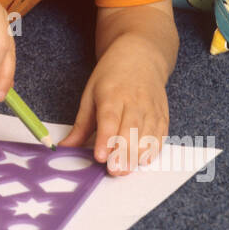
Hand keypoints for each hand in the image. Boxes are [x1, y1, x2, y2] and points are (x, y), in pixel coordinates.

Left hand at [56, 35, 168, 174]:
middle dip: (123, 153)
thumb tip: (66, 146)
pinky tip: (142, 160)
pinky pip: (160, 136)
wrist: (141, 57)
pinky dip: (153, 150)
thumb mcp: (90, 95)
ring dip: (137, 156)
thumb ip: (81, 125)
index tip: (100, 157)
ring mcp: (151, 108)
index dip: (105, 139)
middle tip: (114, 171)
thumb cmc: (112, 76)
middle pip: (131, 131)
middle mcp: (134, 102)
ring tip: (126, 170)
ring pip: (148, 136)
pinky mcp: (162, 115)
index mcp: (112, 94)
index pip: (109, 119)